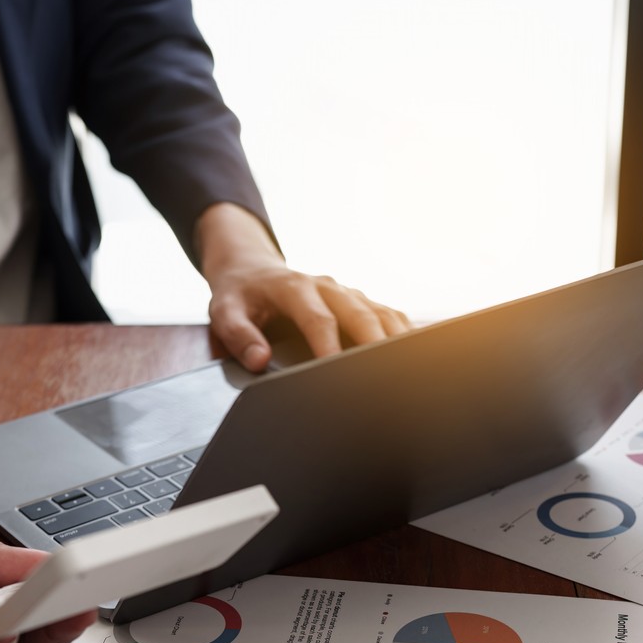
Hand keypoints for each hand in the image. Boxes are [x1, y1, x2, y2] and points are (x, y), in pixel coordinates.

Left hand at [196, 202, 408, 371]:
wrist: (251, 270)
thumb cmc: (240, 296)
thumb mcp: (225, 312)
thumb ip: (238, 335)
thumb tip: (259, 359)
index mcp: (294, 287)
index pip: (317, 319)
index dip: (329, 345)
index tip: (337, 370)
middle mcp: (326, 286)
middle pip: (360, 312)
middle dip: (376, 342)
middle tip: (389, 372)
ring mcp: (347, 292)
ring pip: (381, 312)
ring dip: (398, 338)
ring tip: (413, 366)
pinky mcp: (359, 301)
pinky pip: (389, 315)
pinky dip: (405, 333)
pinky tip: (417, 355)